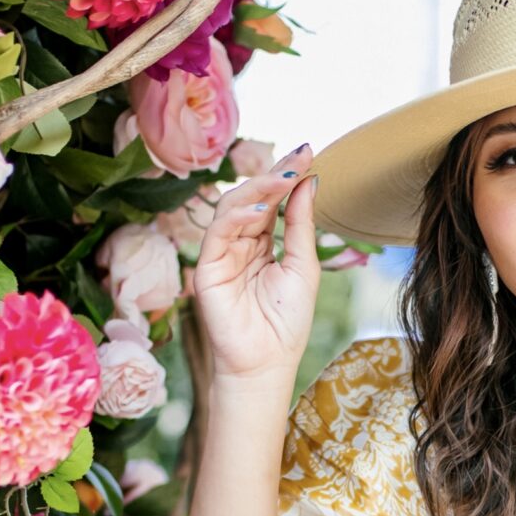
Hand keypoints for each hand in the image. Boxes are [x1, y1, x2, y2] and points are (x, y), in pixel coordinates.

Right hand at [192, 143, 318, 383]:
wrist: (266, 363)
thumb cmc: (286, 322)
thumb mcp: (303, 265)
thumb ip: (302, 224)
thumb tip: (310, 181)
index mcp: (262, 243)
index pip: (272, 201)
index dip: (287, 176)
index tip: (308, 151)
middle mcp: (239, 243)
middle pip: (251, 197)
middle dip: (275, 175)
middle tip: (299, 157)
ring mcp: (221, 254)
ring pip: (231, 207)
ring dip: (259, 190)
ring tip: (285, 178)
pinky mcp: (206, 268)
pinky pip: (218, 232)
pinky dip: (238, 217)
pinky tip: (260, 210)